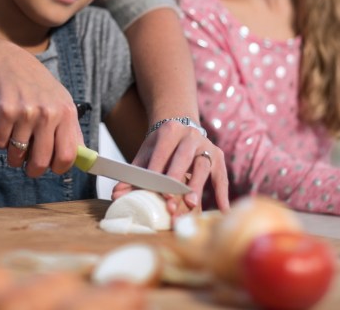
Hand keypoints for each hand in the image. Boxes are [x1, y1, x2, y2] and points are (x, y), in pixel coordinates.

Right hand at [0, 41, 83, 177]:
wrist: (10, 64)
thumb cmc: (38, 86)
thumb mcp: (62, 102)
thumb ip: (71, 130)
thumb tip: (82, 158)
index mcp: (66, 113)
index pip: (68, 156)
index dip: (59, 168)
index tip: (52, 168)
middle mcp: (48, 113)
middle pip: (41, 161)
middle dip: (33, 170)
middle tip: (30, 168)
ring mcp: (26, 112)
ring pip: (17, 155)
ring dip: (14, 157)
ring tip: (15, 147)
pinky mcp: (5, 111)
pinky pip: (1, 143)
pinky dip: (1, 142)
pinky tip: (5, 130)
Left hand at [113, 120, 229, 214]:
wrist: (181, 130)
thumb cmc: (161, 147)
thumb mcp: (146, 154)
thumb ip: (133, 174)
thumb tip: (116, 194)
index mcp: (170, 130)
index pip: (163, 151)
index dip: (159, 170)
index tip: (156, 189)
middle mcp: (191, 136)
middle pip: (184, 158)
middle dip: (177, 180)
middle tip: (170, 199)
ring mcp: (207, 146)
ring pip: (204, 167)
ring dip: (198, 187)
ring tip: (191, 205)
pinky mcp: (219, 157)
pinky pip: (221, 176)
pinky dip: (222, 194)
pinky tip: (222, 210)